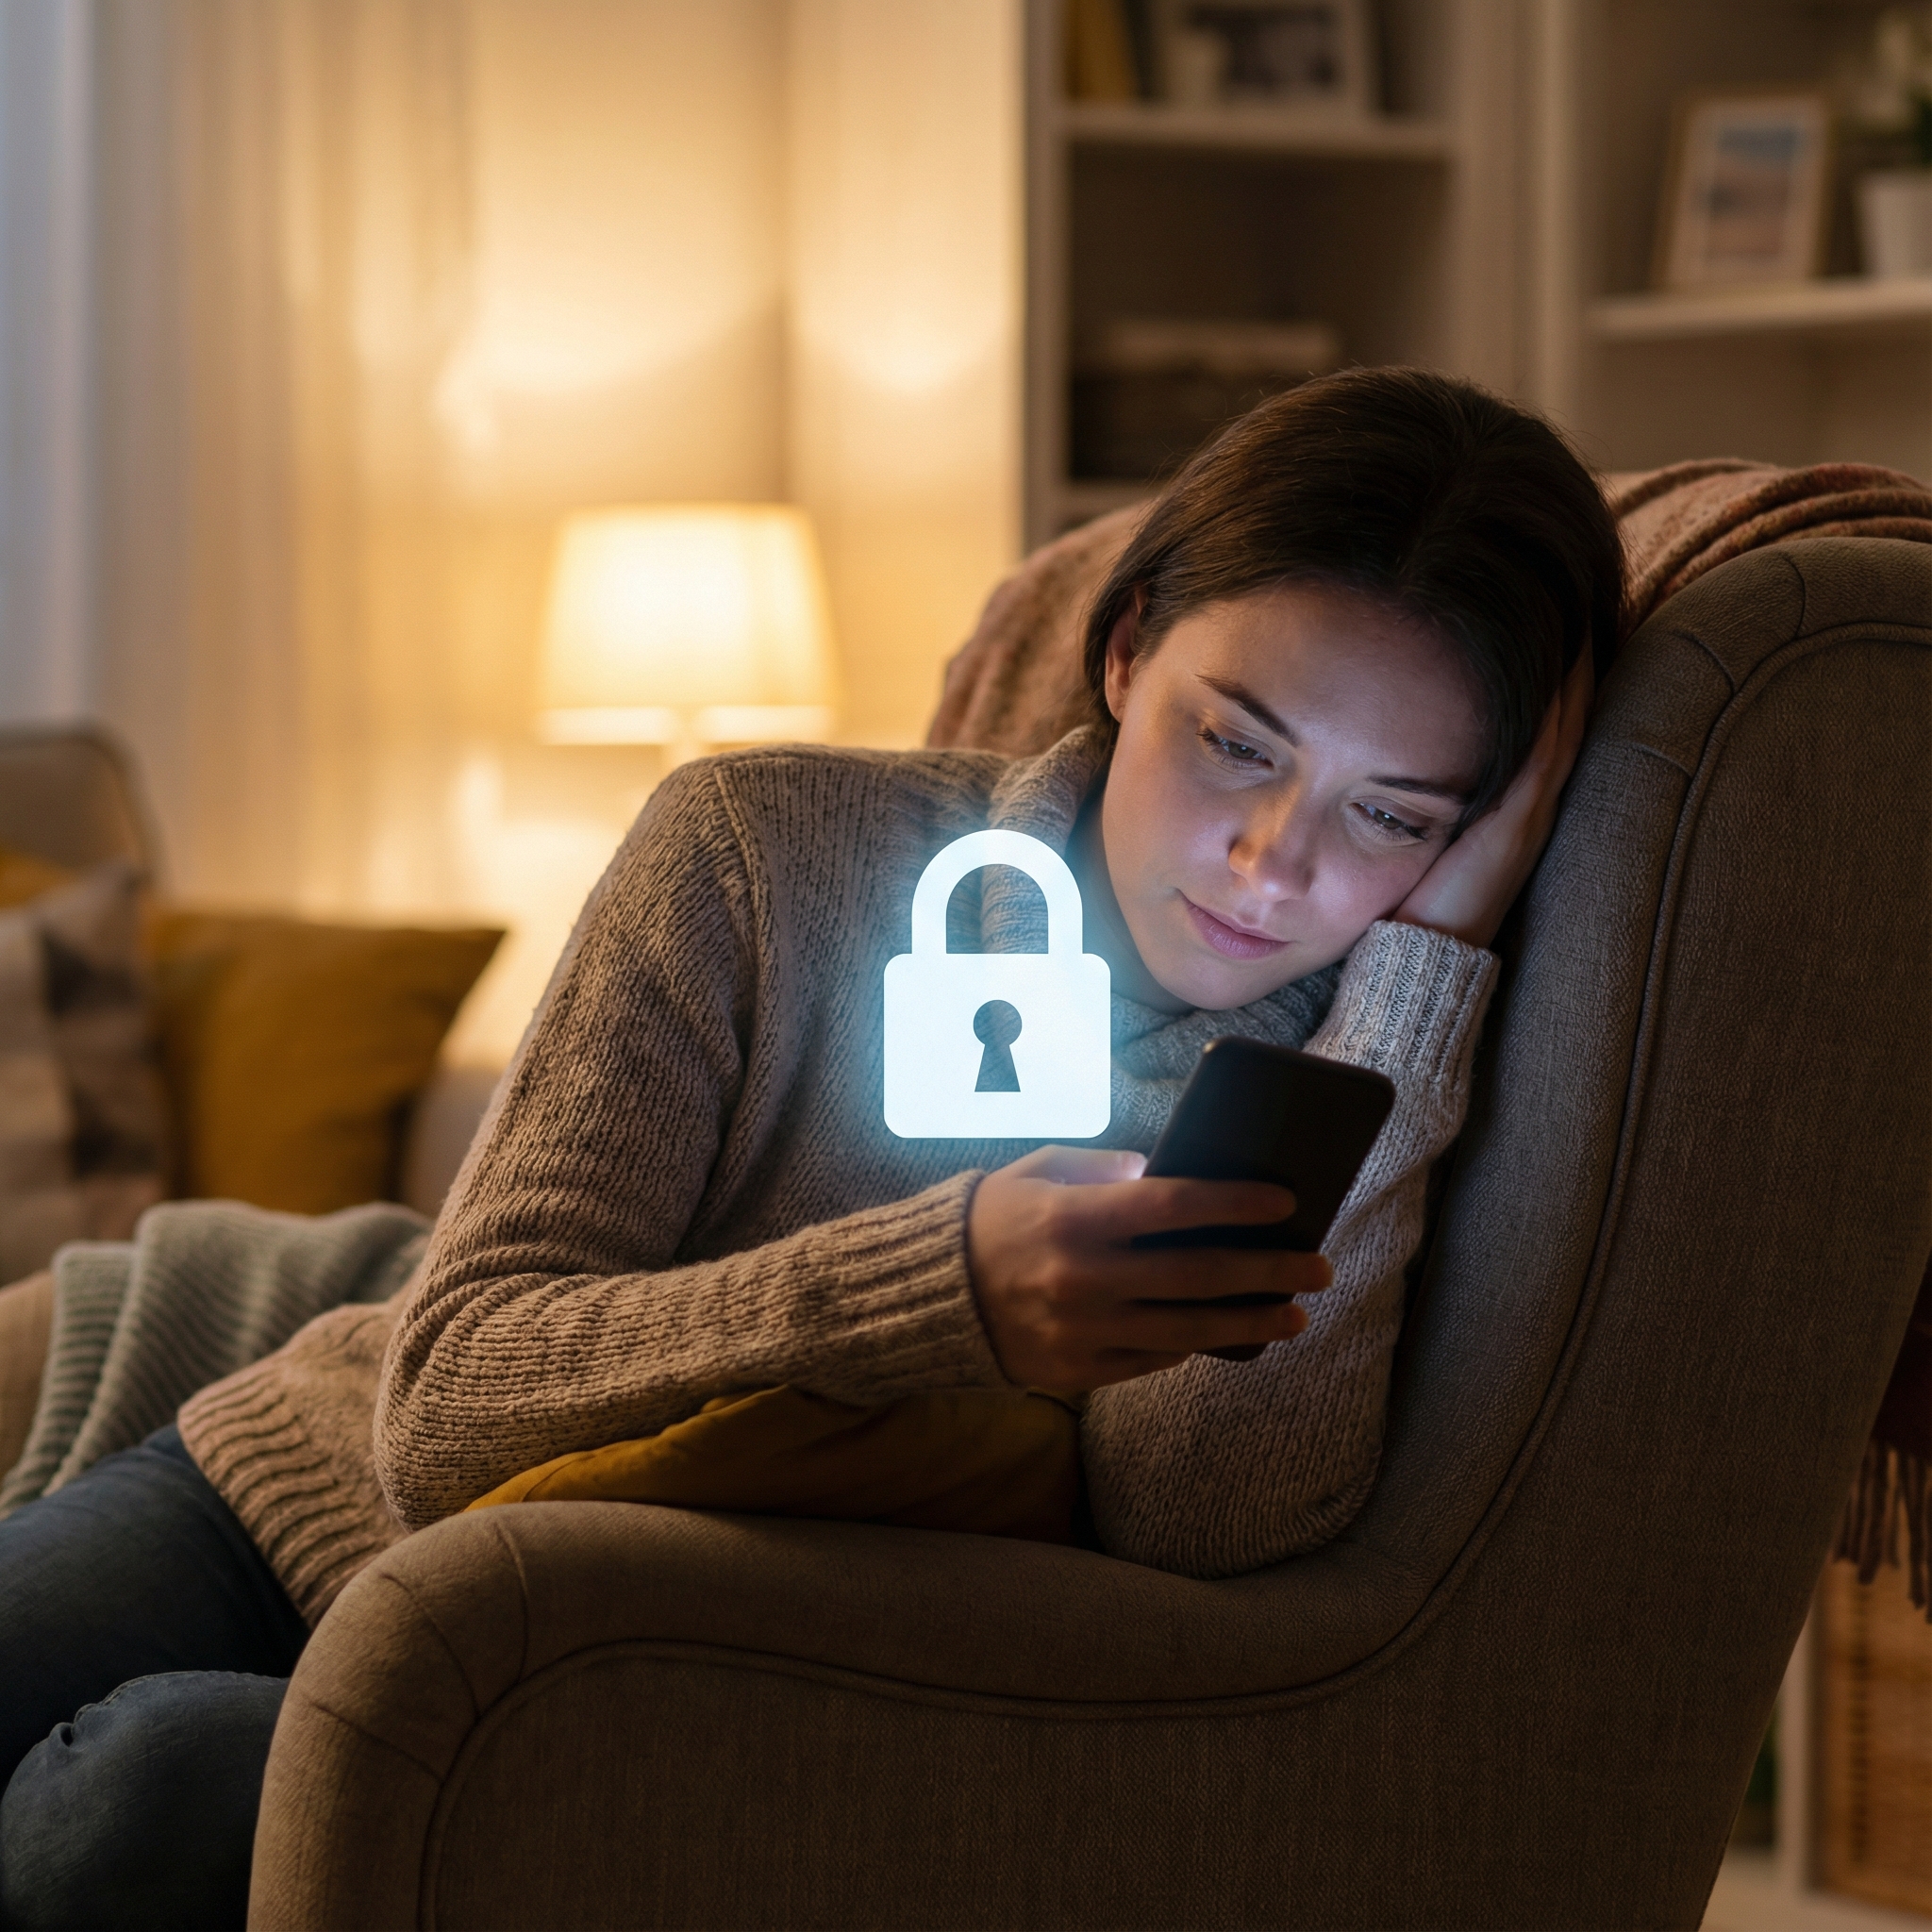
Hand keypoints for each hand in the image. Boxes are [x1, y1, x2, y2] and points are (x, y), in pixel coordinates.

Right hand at [964, 1145, 1333, 1389]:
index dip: (1236, 1203)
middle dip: (1268, 1270)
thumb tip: (1173, 1173)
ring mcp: (1082, 1330)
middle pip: (1198, 1275)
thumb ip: (1108, 1170)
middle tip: (1318, 1265)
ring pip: (1188, 1329)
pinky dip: (1193, 1343)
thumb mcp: (1043, 1171)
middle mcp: (1083, 1278)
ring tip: (1295, 1315)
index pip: (1175, 1205)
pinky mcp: (1078, 1370)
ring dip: (1251, 1322)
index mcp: (1075, 1217)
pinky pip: (1153, 1359)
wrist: (931, 1293)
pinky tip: (1225, 1332)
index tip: (1285, 1202)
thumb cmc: (996, 1217)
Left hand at [1393, 646, 1594, 949]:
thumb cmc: (1412, 906)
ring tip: (1579, 618)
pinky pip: (1545, 755)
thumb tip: (1396, 763)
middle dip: (1574, 669)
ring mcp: (1527, 818)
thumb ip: (1426, 803)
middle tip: (1579, 605)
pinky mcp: (1513, 827)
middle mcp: (1529, 811)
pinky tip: (1563, 668)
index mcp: (1510, 813)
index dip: (1555, 687)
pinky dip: (1557, 711)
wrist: (1421, 959)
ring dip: (1573, 678)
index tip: (1554, 631)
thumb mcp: (1424, 839)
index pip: (1543, 736)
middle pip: (1565, 724)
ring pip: (1563, 733)